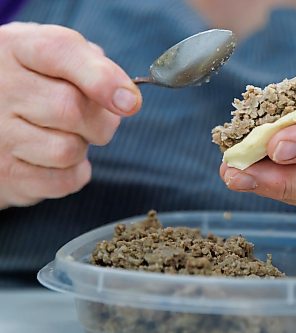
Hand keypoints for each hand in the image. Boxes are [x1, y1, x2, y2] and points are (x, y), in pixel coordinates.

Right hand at [0, 22, 141, 208]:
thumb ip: (89, 65)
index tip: (130, 102)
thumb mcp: (52, 60)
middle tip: (94, 120)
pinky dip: (73, 174)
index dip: (102, 79)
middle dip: (100, 121)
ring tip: (64, 136)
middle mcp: (0, 87)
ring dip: (82, 148)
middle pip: (71, 108)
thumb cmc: (34, 86)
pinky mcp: (5, 173)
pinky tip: (57, 160)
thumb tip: (125, 96)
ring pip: (68, 149)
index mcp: (16, 47)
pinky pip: (62, 181)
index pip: (60, 52)